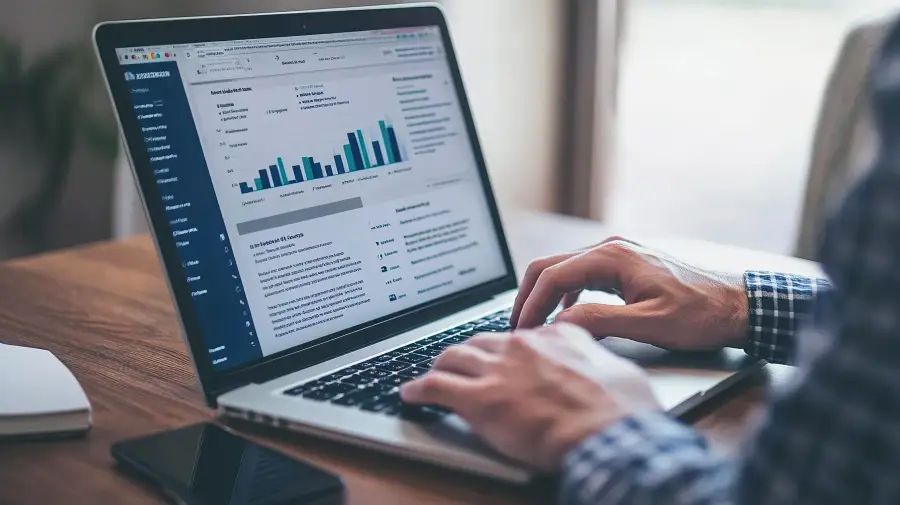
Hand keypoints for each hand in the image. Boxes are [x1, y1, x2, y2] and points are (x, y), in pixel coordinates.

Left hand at [399, 323, 659, 471]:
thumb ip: (597, 362)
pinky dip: (418, 390)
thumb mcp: (618, 370)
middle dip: (468, 356)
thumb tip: (599, 368)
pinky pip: (435, 387)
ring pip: (453, 357)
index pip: (518, 336)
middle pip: (480, 342)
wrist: (608, 433)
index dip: (505, 351)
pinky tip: (411, 395)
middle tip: (461, 368)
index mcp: (555, 336)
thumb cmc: (621, 411)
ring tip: (433, 378)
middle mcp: (521, 345)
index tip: (501, 360)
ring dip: (440, 368)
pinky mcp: (478, 399)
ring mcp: (497, 369)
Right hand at [510, 237, 748, 350]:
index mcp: (613, 257)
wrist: (738, 306)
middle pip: (551, 266)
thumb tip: (559, 324)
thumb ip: (600, 321)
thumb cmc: (701, 315)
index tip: (521, 331)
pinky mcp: (626, 267)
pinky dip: (566, 296)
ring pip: (565, 271)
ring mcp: (618, 256)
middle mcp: (611, 249)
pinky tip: (567, 318)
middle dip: (529, 297)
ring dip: (546, 296)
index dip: (531, 304)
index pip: (553, 275)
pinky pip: (583, 276)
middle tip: (518, 328)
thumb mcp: (650, 324)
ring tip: (536, 325)